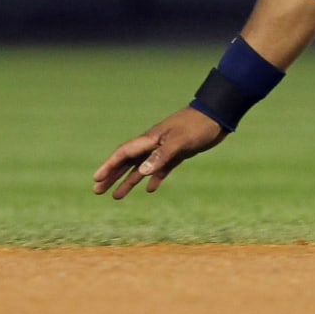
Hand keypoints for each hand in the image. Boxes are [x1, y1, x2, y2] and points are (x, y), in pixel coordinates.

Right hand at [93, 106, 227, 198]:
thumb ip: (161, 156)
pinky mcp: (178, 153)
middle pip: (128, 162)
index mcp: (151, 138)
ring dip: (128, 181)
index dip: (109, 166)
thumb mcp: (180, 141)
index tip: (96, 178)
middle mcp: (154, 144)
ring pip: (142, 168)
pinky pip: (161, 169)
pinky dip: (154, 178)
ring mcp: (165, 148)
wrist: (218, 116)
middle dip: (112, 176)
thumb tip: (141, 172)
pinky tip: (150, 189)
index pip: (125, 153)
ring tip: (116, 196)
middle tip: (97, 191)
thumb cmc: (198, 125)